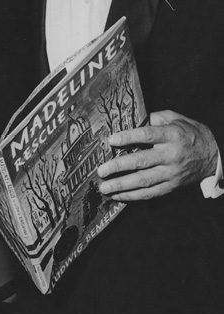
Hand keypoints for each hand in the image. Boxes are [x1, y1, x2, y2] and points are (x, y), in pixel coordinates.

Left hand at [97, 110, 218, 200]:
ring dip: (122, 185)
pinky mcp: (172, 186)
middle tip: (101, 170)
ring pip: (144, 181)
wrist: (213, 155)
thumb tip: (132, 117)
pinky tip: (118, 196)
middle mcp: (171, 155)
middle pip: (142, 161)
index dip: (128, 137)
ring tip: (104, 188)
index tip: (110, 140)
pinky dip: (133, 196)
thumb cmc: (190, 133)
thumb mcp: (176, 118)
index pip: (148, 135)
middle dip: (119, 166)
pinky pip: (151, 193)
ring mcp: (172, 173)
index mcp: (172, 135)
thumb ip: (154, 117)